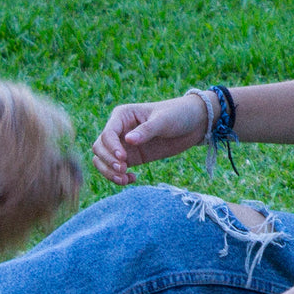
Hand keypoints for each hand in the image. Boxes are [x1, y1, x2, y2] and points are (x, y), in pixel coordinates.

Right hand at [91, 94, 207, 184]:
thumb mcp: (164, 120)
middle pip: (99, 148)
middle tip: (124, 169)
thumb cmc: (178, 114)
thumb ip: (147, 130)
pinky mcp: (132, 157)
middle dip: (107, 161)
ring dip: (108, 172)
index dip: (111, 147)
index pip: (107, 133)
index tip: (123, 158)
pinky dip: (118, 177)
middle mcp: (119, 130)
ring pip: (102, 160)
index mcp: (122, 115)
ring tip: (124, 178)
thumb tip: (128, 140)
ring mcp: (124, 145)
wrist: (194, 124)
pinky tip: (131, 179)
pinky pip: (115, 169)